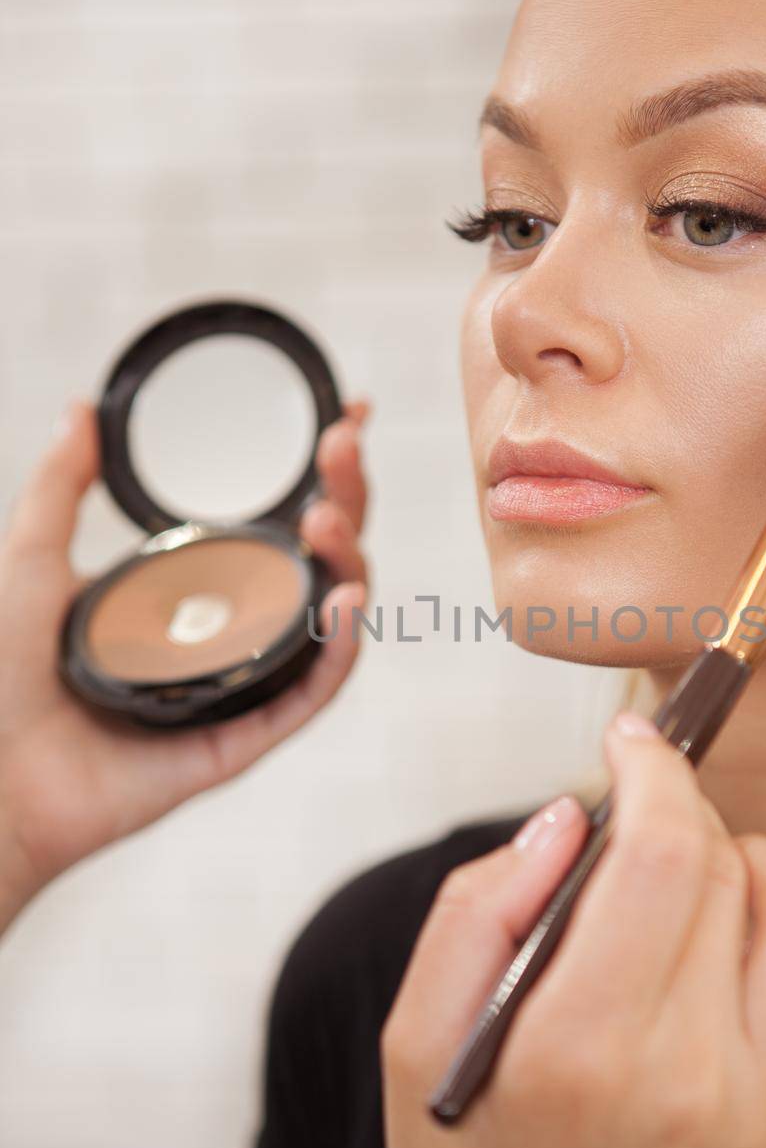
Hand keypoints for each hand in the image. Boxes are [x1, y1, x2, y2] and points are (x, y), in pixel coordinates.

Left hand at [0, 394, 371, 926]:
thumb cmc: (1, 679)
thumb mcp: (32, 558)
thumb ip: (60, 485)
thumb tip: (81, 409)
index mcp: (194, 594)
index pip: (276, 526)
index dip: (323, 474)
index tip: (347, 418)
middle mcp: (229, 636)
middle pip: (318, 563)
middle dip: (346, 498)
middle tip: (341, 444)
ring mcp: (242, 686)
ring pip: (329, 623)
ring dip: (348, 564)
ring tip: (326, 517)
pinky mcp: (243, 738)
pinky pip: (311, 693)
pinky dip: (339, 649)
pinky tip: (343, 603)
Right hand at [379, 711, 765, 1147]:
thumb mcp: (409, 1043)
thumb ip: (477, 910)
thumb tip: (569, 816)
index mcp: (577, 1046)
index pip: (662, 854)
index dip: (654, 771)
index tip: (631, 743)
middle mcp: (688, 1079)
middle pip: (730, 869)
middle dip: (685, 813)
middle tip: (638, 825)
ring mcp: (762, 1118)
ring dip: (749, 870)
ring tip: (691, 888)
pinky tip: (726, 973)